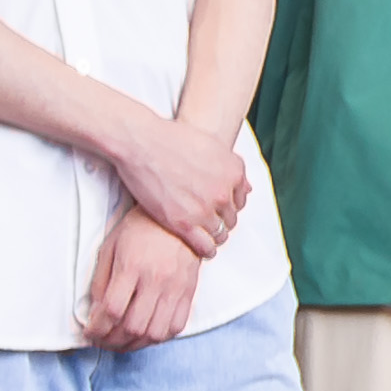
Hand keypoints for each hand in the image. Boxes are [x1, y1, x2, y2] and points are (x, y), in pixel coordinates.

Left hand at [80, 207, 202, 349]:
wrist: (177, 220)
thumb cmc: (139, 230)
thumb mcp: (110, 248)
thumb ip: (100, 281)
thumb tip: (94, 313)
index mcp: (132, 266)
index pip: (112, 310)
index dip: (97, 328)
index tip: (90, 332)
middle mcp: (155, 280)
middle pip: (133, 326)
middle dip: (112, 341)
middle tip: (102, 341)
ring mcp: (175, 288)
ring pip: (155, 333)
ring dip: (135, 344)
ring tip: (122, 342)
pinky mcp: (189, 293)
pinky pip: (176, 327)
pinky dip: (159, 338)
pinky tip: (145, 334)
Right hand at [108, 107, 250, 256]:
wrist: (141, 144)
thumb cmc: (171, 140)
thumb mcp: (211, 145)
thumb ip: (231, 167)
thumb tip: (248, 187)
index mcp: (233, 173)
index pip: (240, 201)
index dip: (228, 207)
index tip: (219, 210)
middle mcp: (223, 192)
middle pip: (230, 218)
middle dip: (221, 221)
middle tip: (209, 224)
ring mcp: (205, 209)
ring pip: (220, 234)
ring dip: (214, 237)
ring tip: (204, 237)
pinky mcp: (184, 223)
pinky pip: (204, 247)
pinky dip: (205, 250)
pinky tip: (201, 249)